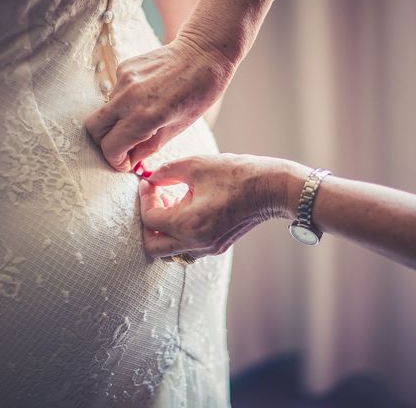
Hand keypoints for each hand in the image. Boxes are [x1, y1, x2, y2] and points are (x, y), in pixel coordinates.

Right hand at [85, 37, 233, 171]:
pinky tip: (144, 99)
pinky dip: (123, 103)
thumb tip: (131, 161)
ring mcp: (124, 79)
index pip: (111, 146)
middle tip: (123, 147)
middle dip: (104, 143)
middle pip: (94, 128)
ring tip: (140, 120)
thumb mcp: (177, 128)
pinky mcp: (124, 66)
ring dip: (116, 121)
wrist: (203, 52)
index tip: (125, 163)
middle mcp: (129, 96)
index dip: (116, 160)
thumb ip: (148, 147)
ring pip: (104, 110)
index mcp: (146, 116)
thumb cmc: (199, 92)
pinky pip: (114, 93)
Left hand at [138, 154, 306, 259]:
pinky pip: (187, 247)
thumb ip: (165, 171)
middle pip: (153, 246)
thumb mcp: (195, 165)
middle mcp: (195, 243)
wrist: (272, 188)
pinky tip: (187, 209)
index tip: (149, 182)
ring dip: (163, 230)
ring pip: (170, 251)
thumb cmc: (236, 174)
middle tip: (155, 198)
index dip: (144, 198)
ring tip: (171, 203)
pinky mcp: (217, 247)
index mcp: (187, 224)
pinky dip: (178, 233)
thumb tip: (149, 177)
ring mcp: (207, 248)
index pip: (149, 219)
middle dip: (147, 221)